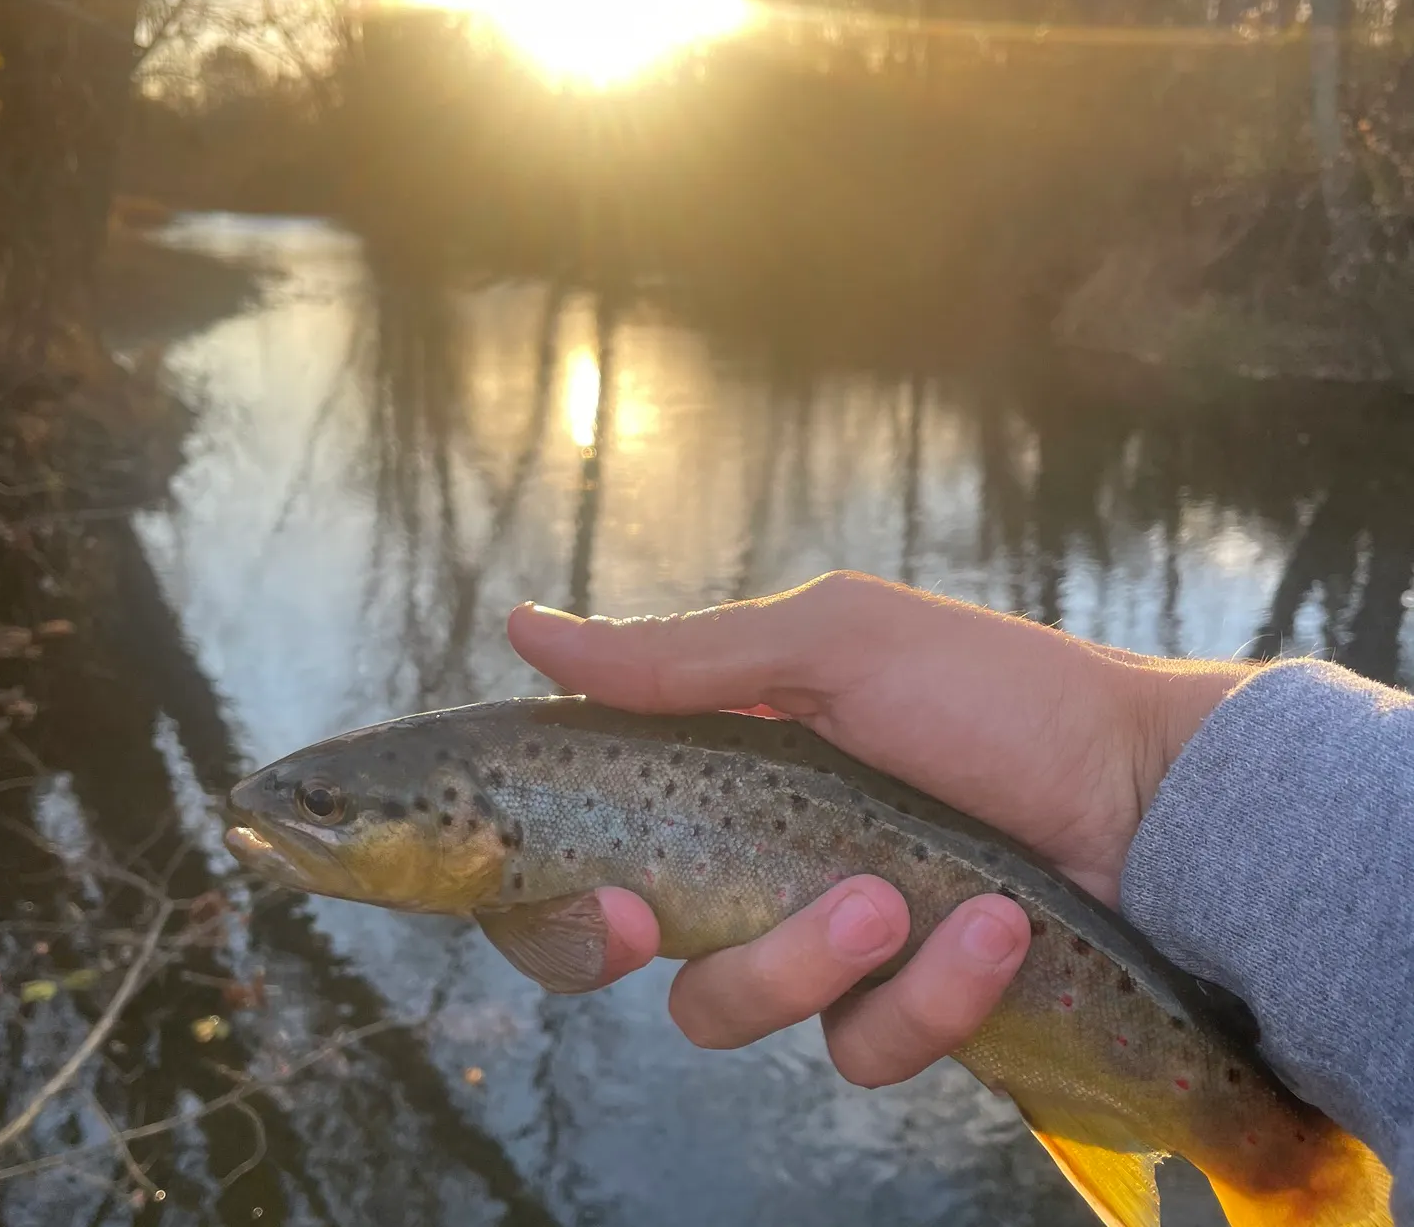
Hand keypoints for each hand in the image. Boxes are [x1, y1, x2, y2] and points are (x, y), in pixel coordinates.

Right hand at [503, 572, 1247, 1087]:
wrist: (1152, 794)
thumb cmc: (993, 693)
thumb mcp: (834, 644)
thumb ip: (681, 656)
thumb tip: (523, 627)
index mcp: (716, 769)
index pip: (583, 849)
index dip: (558, 898)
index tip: (604, 906)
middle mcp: (748, 858)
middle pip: (625, 953)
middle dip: (656, 942)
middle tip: (677, 922)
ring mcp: (821, 940)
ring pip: (730, 1007)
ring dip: (811, 957)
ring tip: (907, 897)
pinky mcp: (901, 1009)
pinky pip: (861, 1048)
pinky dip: (926, 997)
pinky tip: (992, 931)